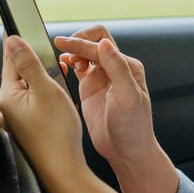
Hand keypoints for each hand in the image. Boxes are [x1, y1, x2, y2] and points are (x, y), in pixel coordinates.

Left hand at [0, 35, 86, 185]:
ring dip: (42, 76)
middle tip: (46, 47)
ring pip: (28, 86)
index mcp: (8, 95)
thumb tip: (13, 41)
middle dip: (34, 59)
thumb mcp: (46, 90)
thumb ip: (29, 63)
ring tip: (58, 72)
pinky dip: (44, 92)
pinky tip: (57, 94)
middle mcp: (8, 106)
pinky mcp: (27, 125)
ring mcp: (16, 117)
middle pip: (19, 71)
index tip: (15, 22)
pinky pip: (33, 100)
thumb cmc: (57, 133)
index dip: (18, 40)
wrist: (64, 170)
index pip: (11, 58)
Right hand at [55, 27, 177, 192]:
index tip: (62, 43)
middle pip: (93, 42)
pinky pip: (77, 68)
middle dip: (76, 41)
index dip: (81, 43)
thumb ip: (117, 68)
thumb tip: (104, 43)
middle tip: (60, 47)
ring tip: (61, 58)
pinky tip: (61, 65)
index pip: (101, 44)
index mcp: (127, 66)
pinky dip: (68, 62)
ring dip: (72, 51)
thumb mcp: (127, 97)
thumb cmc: (133, 128)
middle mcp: (115, 68)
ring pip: (84, 53)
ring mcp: (101, 77)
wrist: (127, 151)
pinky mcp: (90, 88)